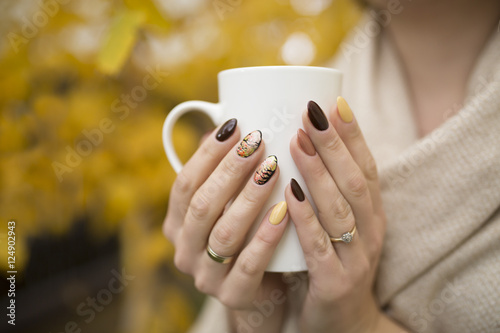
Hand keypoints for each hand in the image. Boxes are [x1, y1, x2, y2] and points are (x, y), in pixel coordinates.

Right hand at [163, 120, 288, 331]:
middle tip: (257, 141)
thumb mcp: (230, 204)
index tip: (235, 124)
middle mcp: (184, 250)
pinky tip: (283, 210)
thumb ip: (226, 173)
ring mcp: (205, 277)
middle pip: (202, 205)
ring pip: (224, 233)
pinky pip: (248, 265)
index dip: (207, 154)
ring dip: (248, 198)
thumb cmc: (248, 234)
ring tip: (273, 169)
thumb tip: (232, 118)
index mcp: (177, 223)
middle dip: (229, 170)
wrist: (263, 290)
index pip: (184, 184)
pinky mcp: (233, 296)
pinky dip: (265, 236)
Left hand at [284, 98, 404, 331]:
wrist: (343, 323)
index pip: (367, 165)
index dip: (352, 133)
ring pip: (340, 208)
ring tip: (298, 140)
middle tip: (311, 111)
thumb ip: (324, 190)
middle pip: (355, 180)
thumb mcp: (337, 223)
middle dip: (334, 143)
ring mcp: (356, 257)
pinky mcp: (335, 282)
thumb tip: (295, 142)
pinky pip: (318, 246)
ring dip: (319, 172)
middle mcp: (370, 230)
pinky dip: (305, 218)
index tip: (334, 101)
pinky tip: (289, 194)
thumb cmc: (333, 262)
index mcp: (371, 213)